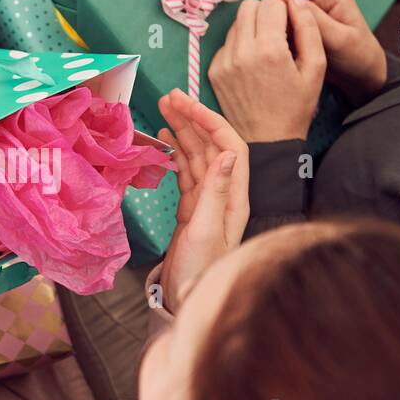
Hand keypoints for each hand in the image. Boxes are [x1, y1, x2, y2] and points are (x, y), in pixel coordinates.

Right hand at [158, 89, 250, 313]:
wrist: (188, 302)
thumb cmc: (199, 272)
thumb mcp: (205, 230)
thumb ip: (214, 191)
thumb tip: (228, 152)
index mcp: (234, 197)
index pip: (228, 146)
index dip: (209, 121)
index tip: (185, 104)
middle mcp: (224, 195)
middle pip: (212, 146)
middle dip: (193, 119)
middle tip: (169, 97)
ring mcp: (207, 202)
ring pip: (196, 156)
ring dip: (184, 131)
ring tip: (165, 109)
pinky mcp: (191, 211)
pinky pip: (186, 173)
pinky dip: (177, 153)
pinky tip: (168, 140)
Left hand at [207, 0, 325, 142]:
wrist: (268, 141)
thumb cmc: (297, 105)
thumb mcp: (315, 66)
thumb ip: (308, 25)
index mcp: (269, 49)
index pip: (271, 2)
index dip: (285, 11)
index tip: (291, 29)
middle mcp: (241, 52)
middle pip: (249, 6)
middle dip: (266, 14)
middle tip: (278, 36)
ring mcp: (224, 61)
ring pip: (236, 22)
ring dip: (252, 28)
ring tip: (266, 52)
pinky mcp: (214, 70)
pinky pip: (227, 42)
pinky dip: (240, 45)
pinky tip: (253, 65)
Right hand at [269, 0, 385, 105]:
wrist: (362, 75)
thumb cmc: (356, 56)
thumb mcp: (337, 38)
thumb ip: (312, 16)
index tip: (277, 18)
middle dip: (277, 9)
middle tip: (282, 34)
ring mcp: (311, 6)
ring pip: (281, 4)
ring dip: (278, 22)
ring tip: (286, 43)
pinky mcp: (304, 20)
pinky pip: (283, 18)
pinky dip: (280, 30)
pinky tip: (287, 46)